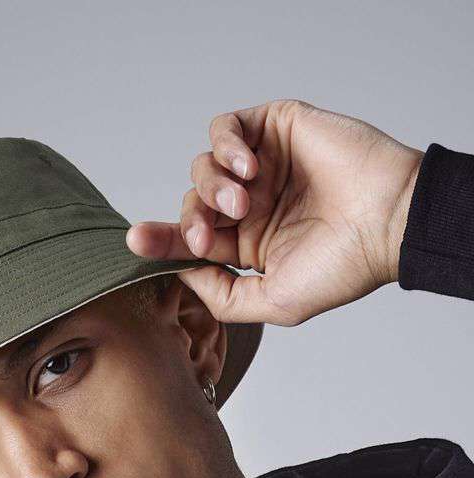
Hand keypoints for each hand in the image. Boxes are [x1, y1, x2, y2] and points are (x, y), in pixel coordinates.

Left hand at [126, 98, 424, 325]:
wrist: (388, 223)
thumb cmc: (341, 268)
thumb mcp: (273, 303)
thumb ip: (222, 297)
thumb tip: (181, 276)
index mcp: (247, 247)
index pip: (191, 240)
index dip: (161, 240)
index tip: (136, 242)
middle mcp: (250, 207)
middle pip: (191, 204)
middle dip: (190, 221)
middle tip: (211, 236)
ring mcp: (260, 168)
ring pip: (202, 167)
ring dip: (212, 186)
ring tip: (243, 202)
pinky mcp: (273, 130)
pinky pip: (225, 127)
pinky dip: (225, 145)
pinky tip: (248, 166)